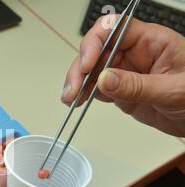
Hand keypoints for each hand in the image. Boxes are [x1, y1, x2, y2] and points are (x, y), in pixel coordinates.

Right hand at [62, 17, 184, 136]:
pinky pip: (96, 87)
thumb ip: (137, 85)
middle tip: (74, 89)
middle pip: (97, 50)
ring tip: (70, 98)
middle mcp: (135, 53)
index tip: (87, 65)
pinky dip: (83, 93)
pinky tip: (76, 101)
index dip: (96, 42)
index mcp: (151, 42)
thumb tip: (105, 79)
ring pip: (92, 69)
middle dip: (80, 67)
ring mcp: (125, 72)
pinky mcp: (120, 89)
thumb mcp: (173, 91)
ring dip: (77, 82)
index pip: (115, 29)